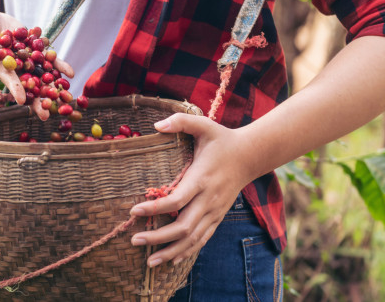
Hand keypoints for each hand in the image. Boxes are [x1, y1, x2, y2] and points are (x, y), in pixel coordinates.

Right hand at [0, 2, 74, 119]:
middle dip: (37, 99)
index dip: (14, 89)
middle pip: (27, 83)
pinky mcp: (34, 47)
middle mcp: (13, 64)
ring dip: (53, 85)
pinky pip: (48, 57)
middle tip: (47, 114)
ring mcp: (25, 57)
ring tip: (66, 97)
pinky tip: (70, 72)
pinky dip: (58, 65)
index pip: (7, 78)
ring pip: (41, 74)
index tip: (21, 101)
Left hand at [128, 113, 253, 266]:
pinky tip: (171, 260)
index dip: (155, 209)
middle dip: (157, 237)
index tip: (134, 211)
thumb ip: (180, 121)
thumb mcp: (203, 124)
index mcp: (201, 179)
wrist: (251, 155)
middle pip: (182, 227)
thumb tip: (156, 125)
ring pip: (193, 239)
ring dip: (170, 251)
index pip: (176, 200)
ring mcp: (215, 211)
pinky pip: (202, 239)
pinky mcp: (218, 216)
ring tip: (148, 262)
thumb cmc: (222, 139)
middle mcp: (209, 200)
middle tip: (133, 240)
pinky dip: (187, 251)